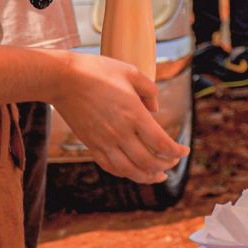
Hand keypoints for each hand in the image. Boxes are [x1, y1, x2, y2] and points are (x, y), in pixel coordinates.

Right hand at [52, 52, 189, 183]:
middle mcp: (121, 133)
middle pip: (149, 161)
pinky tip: (132, 171)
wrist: (63, 79)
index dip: (177, 152)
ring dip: (147, 176)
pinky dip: (125, 173)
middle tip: (172, 161)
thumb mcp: (130, 71)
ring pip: (130, 170)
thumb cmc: (97, 71)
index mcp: (134, 114)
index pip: (162, 144)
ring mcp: (104, 141)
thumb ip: (149, 90)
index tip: (184, 151)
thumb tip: (155, 109)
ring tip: (158, 176)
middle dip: (166, 165)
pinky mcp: (91, 144)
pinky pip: (111, 167)